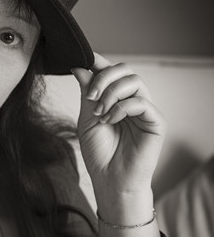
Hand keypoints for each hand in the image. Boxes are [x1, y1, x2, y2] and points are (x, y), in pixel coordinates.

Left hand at [71, 53, 165, 221]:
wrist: (109, 179)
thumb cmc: (99, 152)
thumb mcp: (86, 117)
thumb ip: (87, 93)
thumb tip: (80, 67)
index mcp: (115, 98)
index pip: (110, 71)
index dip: (98, 61)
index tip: (83, 57)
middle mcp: (132, 100)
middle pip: (124, 70)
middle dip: (104, 78)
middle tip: (91, 96)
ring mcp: (145, 110)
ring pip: (134, 81)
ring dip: (112, 92)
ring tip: (99, 112)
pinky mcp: (155, 121)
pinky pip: (141, 102)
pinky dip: (121, 108)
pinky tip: (109, 120)